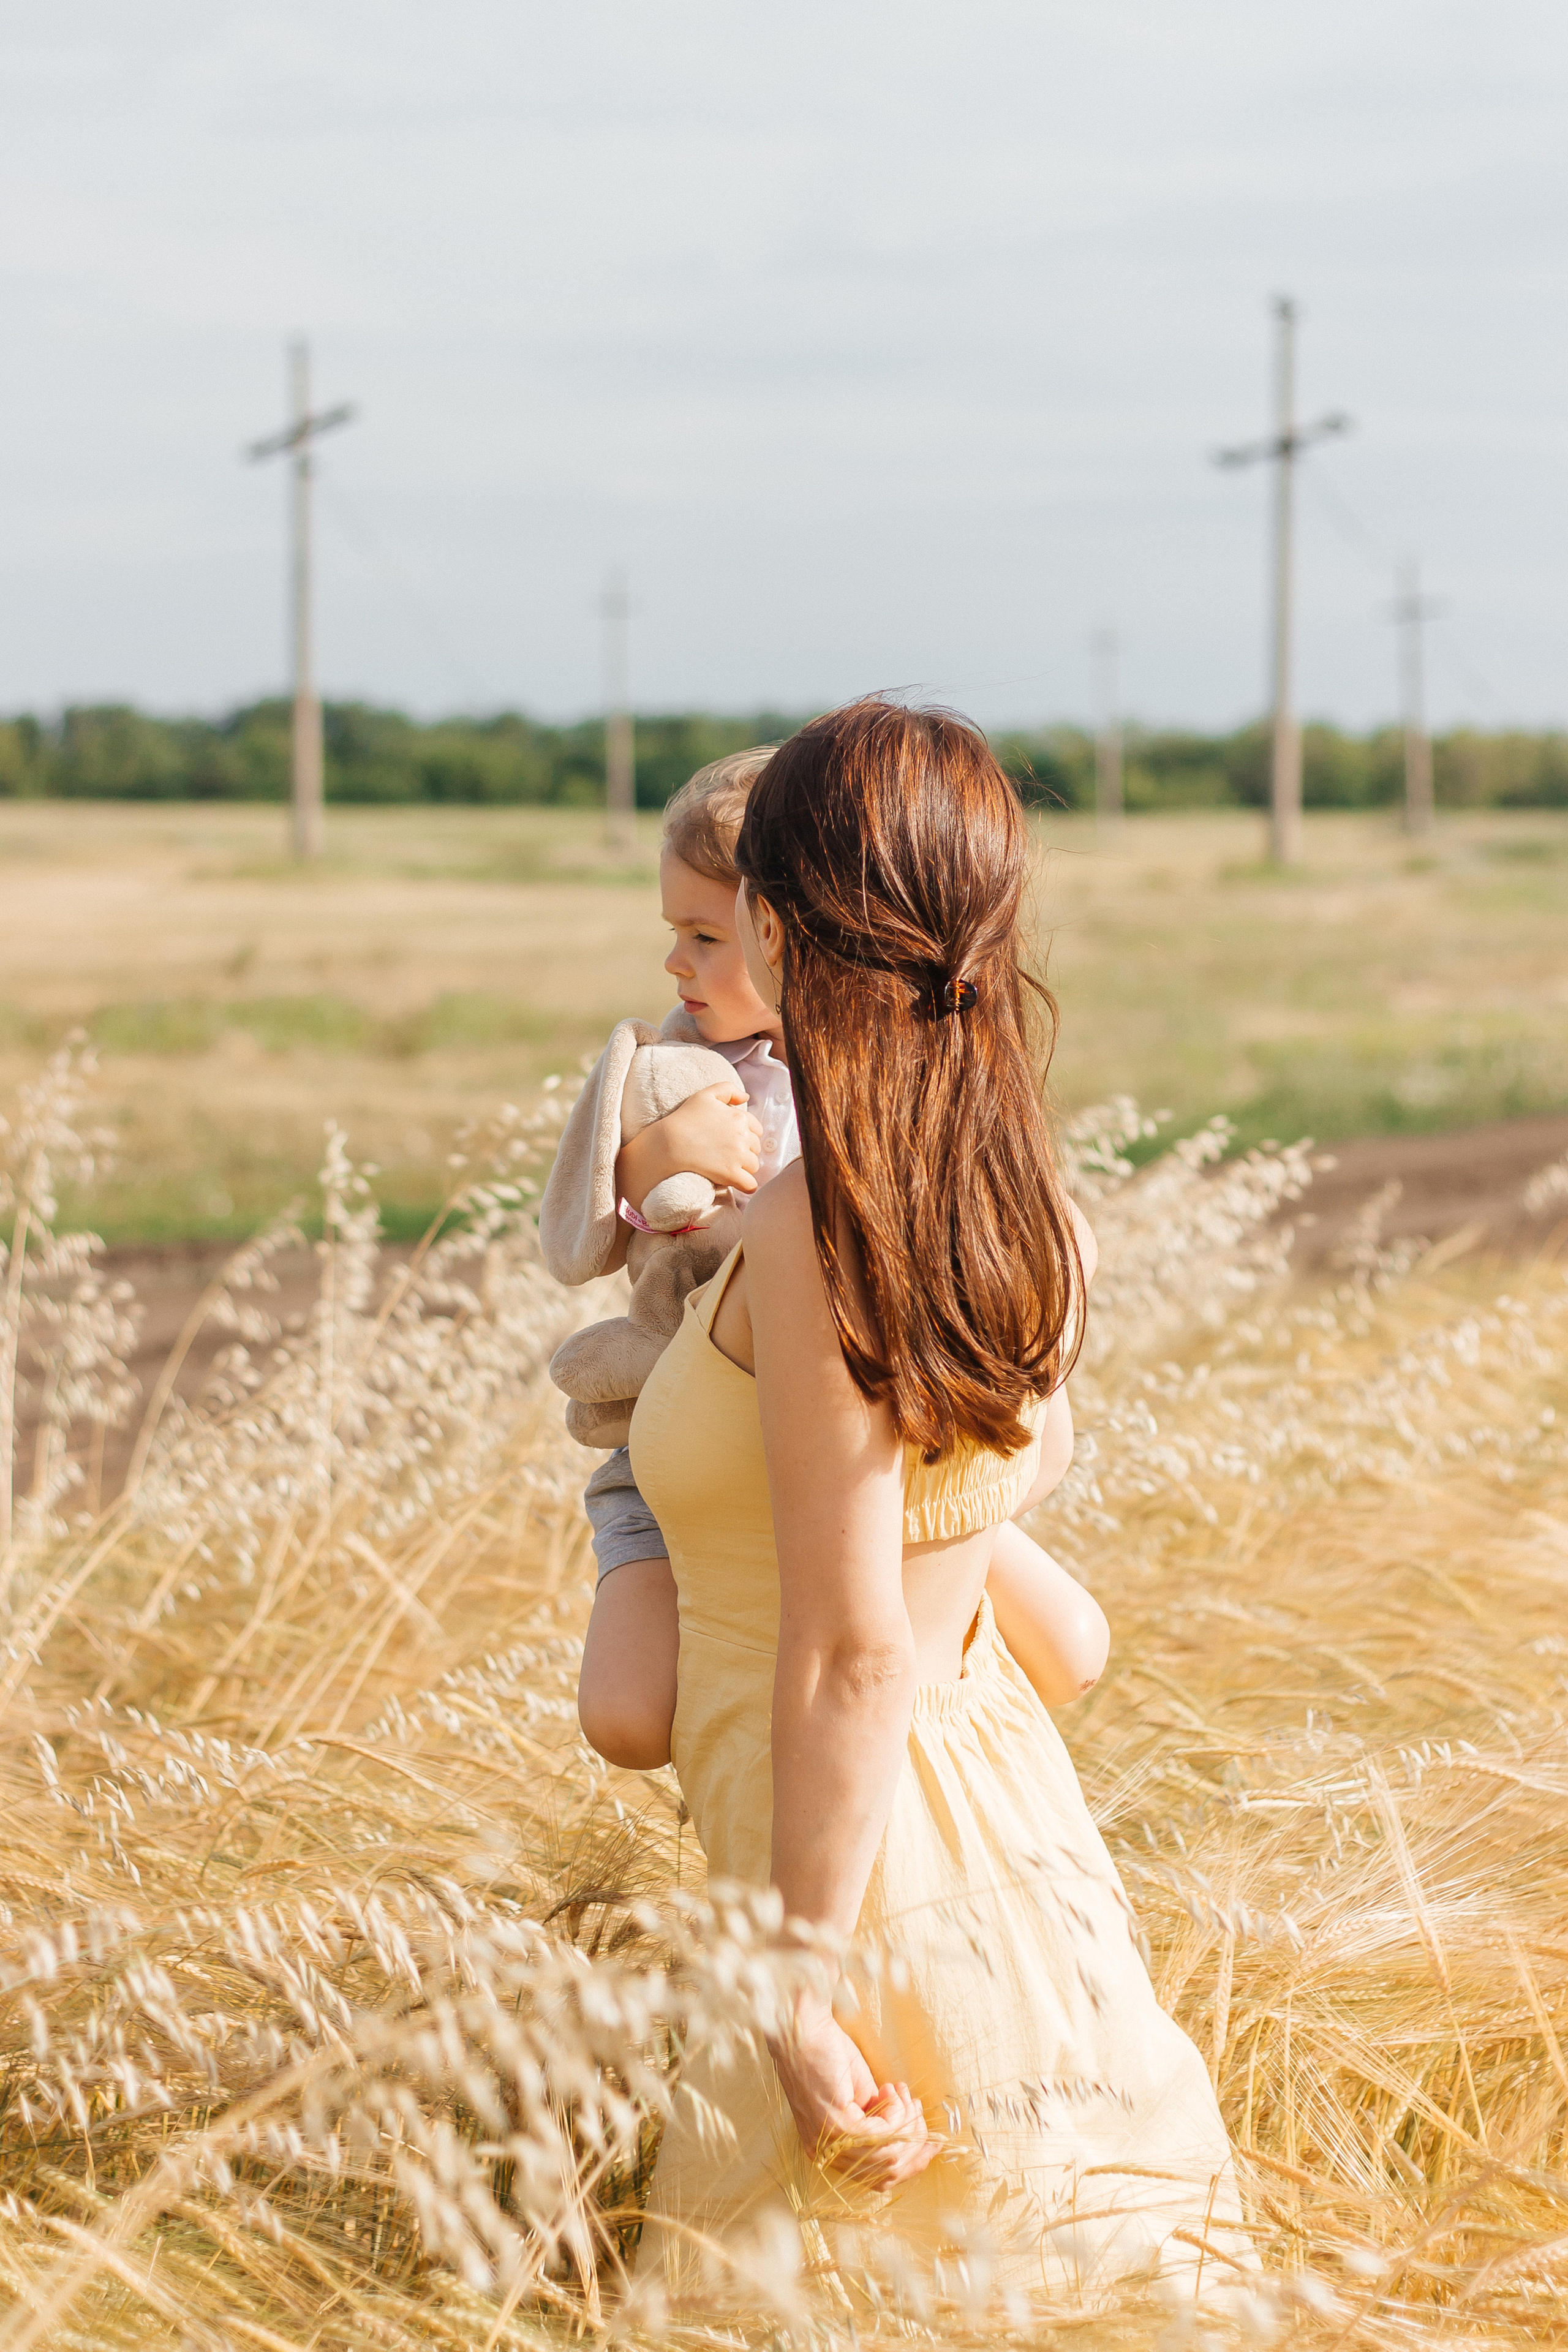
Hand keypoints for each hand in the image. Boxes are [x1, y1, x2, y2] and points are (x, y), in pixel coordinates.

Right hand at [618, 1083, 761, 1215]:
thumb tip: (746, 1098)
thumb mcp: (705, 1095)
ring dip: (744, 1168)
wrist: (669, 1144)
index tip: (731, 1142)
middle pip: (755, 1149)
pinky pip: (750, 1184)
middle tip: (725, 1155)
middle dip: (745, 1153)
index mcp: (739, 1117)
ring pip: (754, 1166)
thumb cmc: (684, 1119)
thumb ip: (728, 1089)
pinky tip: (736, 1183)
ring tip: (726, 1167)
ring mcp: (738, 1156)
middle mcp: (743, 1136)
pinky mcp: (731, 1174)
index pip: (757, 1131)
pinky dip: (745, 1185)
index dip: (746, 1137)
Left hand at [768, 2003, 936, 2190]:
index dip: (911, 2162)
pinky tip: (889, 2089)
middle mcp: (828, 2156)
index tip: (932, 2141)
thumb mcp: (859, 2098)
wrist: (804, 2029)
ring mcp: (830, 2144)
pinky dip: (897, 2111)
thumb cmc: (829, 2056)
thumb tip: (910, 2136)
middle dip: (914, 2142)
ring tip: (900, 2093)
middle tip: (917, 2108)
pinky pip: (884, 2134)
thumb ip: (877, 2123)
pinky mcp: (837, 2126)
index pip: (879, 2178)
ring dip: (906, 2120)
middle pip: (888, 2172)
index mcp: (831, 2153)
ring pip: (889, 2155)